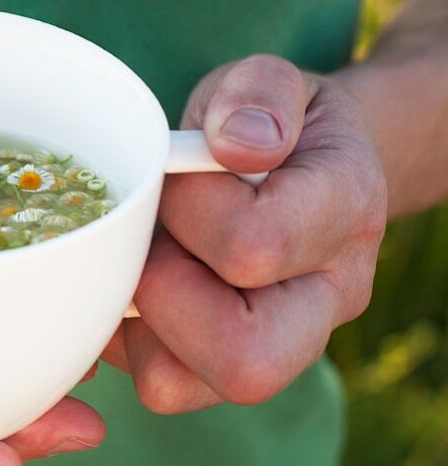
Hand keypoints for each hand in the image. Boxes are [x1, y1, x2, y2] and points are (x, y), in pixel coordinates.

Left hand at [102, 55, 387, 412]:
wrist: (299, 166)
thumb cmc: (269, 123)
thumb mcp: (265, 80)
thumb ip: (257, 94)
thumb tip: (238, 145)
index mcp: (344, 211)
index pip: (253, 246)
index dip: (190, 209)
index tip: (181, 172)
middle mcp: (327, 297)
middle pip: (245, 362)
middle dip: (163, 298)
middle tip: (151, 239)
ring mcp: (281, 345)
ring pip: (176, 384)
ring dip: (133, 318)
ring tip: (142, 255)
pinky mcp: (222, 367)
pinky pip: (152, 381)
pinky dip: (121, 333)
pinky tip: (134, 279)